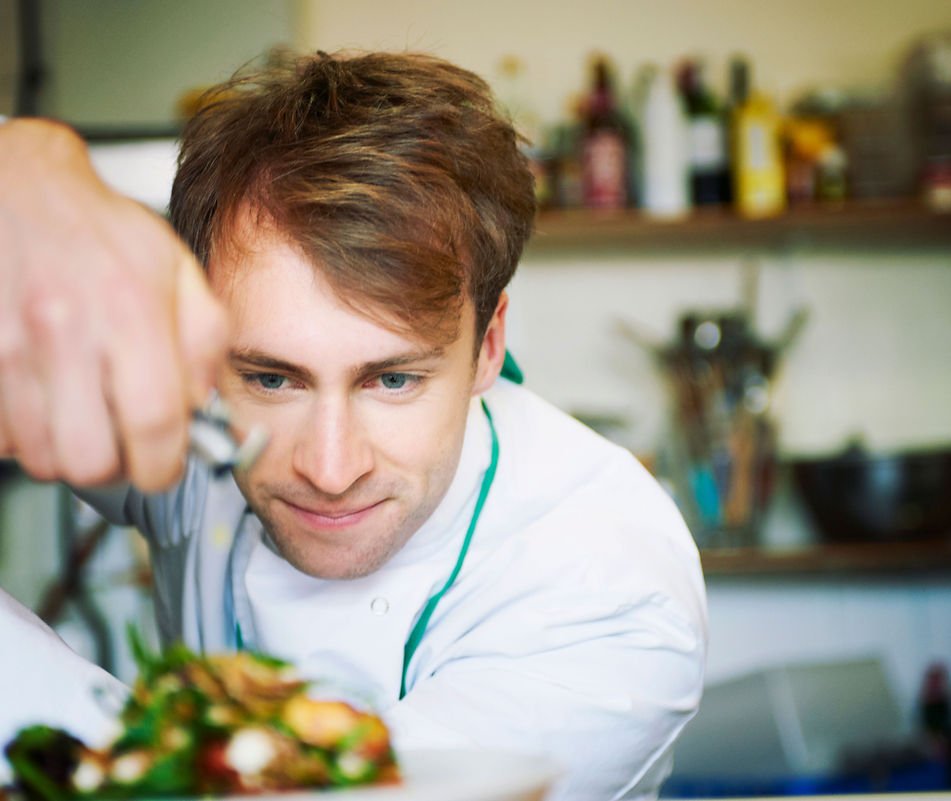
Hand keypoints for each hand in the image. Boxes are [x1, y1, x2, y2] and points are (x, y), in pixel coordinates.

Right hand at [0, 119, 227, 490]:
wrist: (20, 190)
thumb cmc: (103, 232)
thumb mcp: (180, 272)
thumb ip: (205, 343)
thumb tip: (203, 409)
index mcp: (130, 311)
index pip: (153, 424)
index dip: (164, 465)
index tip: (165, 466)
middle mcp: (64, 332)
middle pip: (89, 460)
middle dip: (114, 468)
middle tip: (122, 444)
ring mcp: (8, 348)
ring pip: (39, 457)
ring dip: (68, 452)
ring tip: (84, 415)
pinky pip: (0, 436)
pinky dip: (24, 434)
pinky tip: (44, 399)